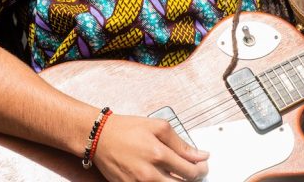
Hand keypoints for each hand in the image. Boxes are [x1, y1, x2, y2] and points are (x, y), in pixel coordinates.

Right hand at [93, 115, 208, 180]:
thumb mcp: (158, 127)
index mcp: (158, 154)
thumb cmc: (127, 129)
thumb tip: (199, 154)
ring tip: (177, 173)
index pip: (190, 171)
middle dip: (191, 178)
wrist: (100, 137)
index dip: (201, 168)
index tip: (203, 164)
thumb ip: (181, 143)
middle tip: (193, 171)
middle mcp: (148, 174)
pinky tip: (162, 176)